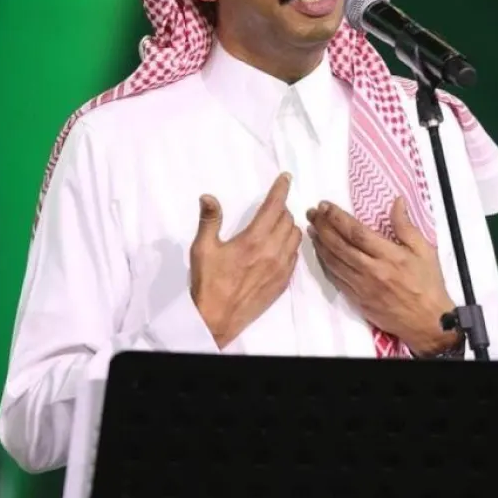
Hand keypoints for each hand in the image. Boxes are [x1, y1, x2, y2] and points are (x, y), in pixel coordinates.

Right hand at [190, 173, 301, 348]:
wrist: (217, 320)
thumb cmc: (208, 283)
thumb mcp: (202, 249)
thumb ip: (209, 220)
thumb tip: (208, 197)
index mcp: (253, 240)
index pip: (274, 207)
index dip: (281, 189)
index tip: (286, 178)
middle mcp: (272, 251)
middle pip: (288, 220)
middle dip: (281, 208)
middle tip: (272, 207)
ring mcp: (281, 268)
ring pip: (295, 237)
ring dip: (288, 226)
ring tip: (277, 225)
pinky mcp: (283, 282)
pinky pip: (295, 256)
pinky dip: (290, 246)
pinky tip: (279, 247)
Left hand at [306, 197, 458, 355]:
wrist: (428, 322)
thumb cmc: (428, 284)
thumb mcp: (424, 250)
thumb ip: (406, 226)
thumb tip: (396, 201)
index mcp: (389, 255)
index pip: (356, 232)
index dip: (337, 217)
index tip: (325, 205)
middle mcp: (372, 270)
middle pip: (339, 245)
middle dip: (322, 226)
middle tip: (311, 213)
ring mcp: (362, 287)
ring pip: (334, 262)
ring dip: (319, 244)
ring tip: (311, 229)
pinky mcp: (358, 300)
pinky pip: (336, 279)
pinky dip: (325, 264)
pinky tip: (320, 254)